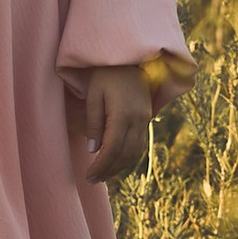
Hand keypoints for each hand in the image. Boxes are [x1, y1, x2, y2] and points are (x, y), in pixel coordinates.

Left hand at [76, 62, 159, 184]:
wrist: (129, 58)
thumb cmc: (105, 74)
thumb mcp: (93, 95)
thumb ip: (94, 124)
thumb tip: (93, 150)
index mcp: (123, 114)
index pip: (111, 149)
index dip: (100, 166)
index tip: (89, 176)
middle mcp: (138, 119)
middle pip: (124, 155)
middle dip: (109, 170)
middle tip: (93, 180)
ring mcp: (145, 119)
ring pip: (135, 152)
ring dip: (120, 167)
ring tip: (104, 175)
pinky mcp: (147, 118)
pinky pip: (140, 144)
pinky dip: (129, 157)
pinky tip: (118, 162)